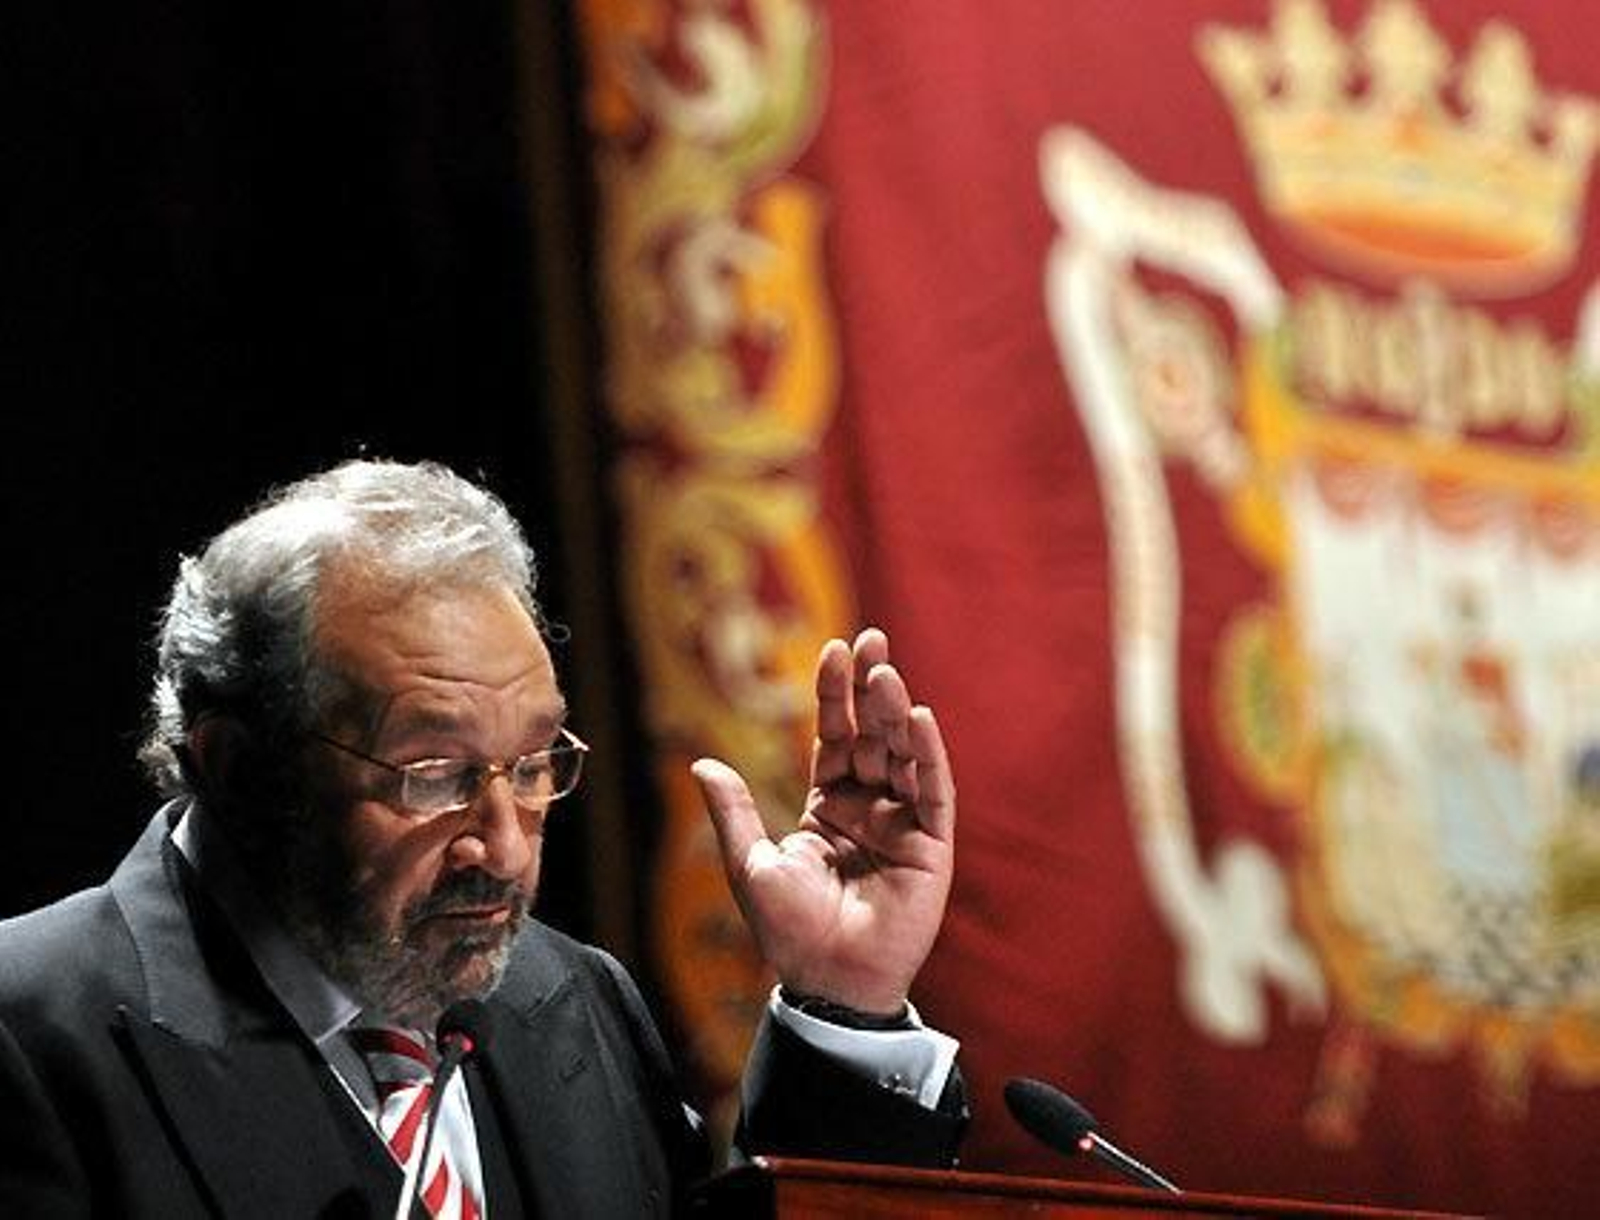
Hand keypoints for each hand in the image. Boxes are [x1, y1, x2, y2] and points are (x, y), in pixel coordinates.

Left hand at [693, 628, 955, 1014]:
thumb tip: (701, 761)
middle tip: (871, 639)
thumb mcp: (750, 863)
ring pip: (903, 754)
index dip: (834, 695)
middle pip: (872, 735)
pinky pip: (933, 792)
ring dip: (896, 712)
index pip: (834, 737)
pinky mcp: (931, 846)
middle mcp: (869, 807)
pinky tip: (919, 718)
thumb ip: (734, 811)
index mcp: (828, 805)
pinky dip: (927, 754)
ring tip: (886, 672)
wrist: (827, 980)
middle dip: (871, 688)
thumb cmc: (788, 931)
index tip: (832, 650)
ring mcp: (902, 824)